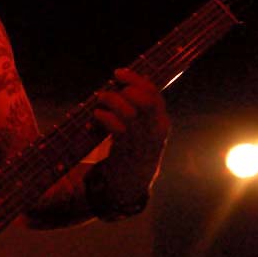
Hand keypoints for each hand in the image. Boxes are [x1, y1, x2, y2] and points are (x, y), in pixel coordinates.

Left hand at [93, 68, 170, 199]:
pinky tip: (96, 117)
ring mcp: (142, 142)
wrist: (131, 183)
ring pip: (130, 112)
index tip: (118, 73)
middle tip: (107, 92)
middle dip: (124, 90)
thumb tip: (121, 83)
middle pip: (144, 100)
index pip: (154, 93)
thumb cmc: (133, 149)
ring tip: (100, 101)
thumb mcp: (142, 128)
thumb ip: (137, 108)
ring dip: (112, 101)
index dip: (135, 79)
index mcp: (161, 121)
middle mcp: (156, 131)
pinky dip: (105, 117)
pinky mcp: (127, 152)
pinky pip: (118, 128)